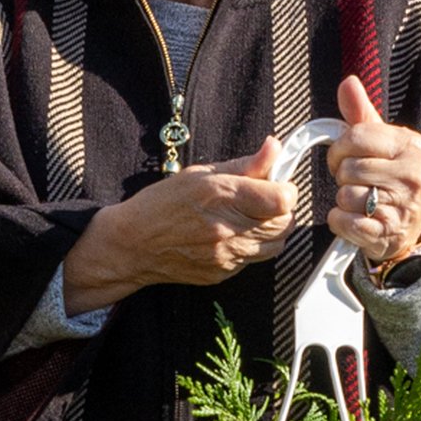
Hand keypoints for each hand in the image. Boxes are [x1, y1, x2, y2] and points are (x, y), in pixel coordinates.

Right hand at [62, 136, 295, 314]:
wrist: (134, 244)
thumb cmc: (163, 204)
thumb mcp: (201, 174)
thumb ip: (244, 164)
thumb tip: (274, 148)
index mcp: (222, 196)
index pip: (282, 199)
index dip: (286, 189)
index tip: (276, 184)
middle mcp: (227, 229)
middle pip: (285, 223)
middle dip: (281, 209)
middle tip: (265, 199)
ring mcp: (227, 256)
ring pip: (277, 244)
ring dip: (272, 230)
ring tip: (251, 218)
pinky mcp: (225, 273)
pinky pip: (256, 259)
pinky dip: (254, 246)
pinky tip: (233, 235)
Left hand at [326, 76, 420, 271]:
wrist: (411, 227)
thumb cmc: (390, 178)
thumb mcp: (382, 143)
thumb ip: (362, 114)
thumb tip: (348, 83)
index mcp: (411, 146)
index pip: (355, 137)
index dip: (339, 149)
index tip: (344, 157)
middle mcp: (412, 175)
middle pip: (347, 168)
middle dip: (342, 176)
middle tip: (355, 182)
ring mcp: (402, 206)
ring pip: (344, 195)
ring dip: (343, 200)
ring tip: (361, 201)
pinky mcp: (386, 233)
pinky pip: (343, 221)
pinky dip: (340, 221)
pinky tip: (354, 219)